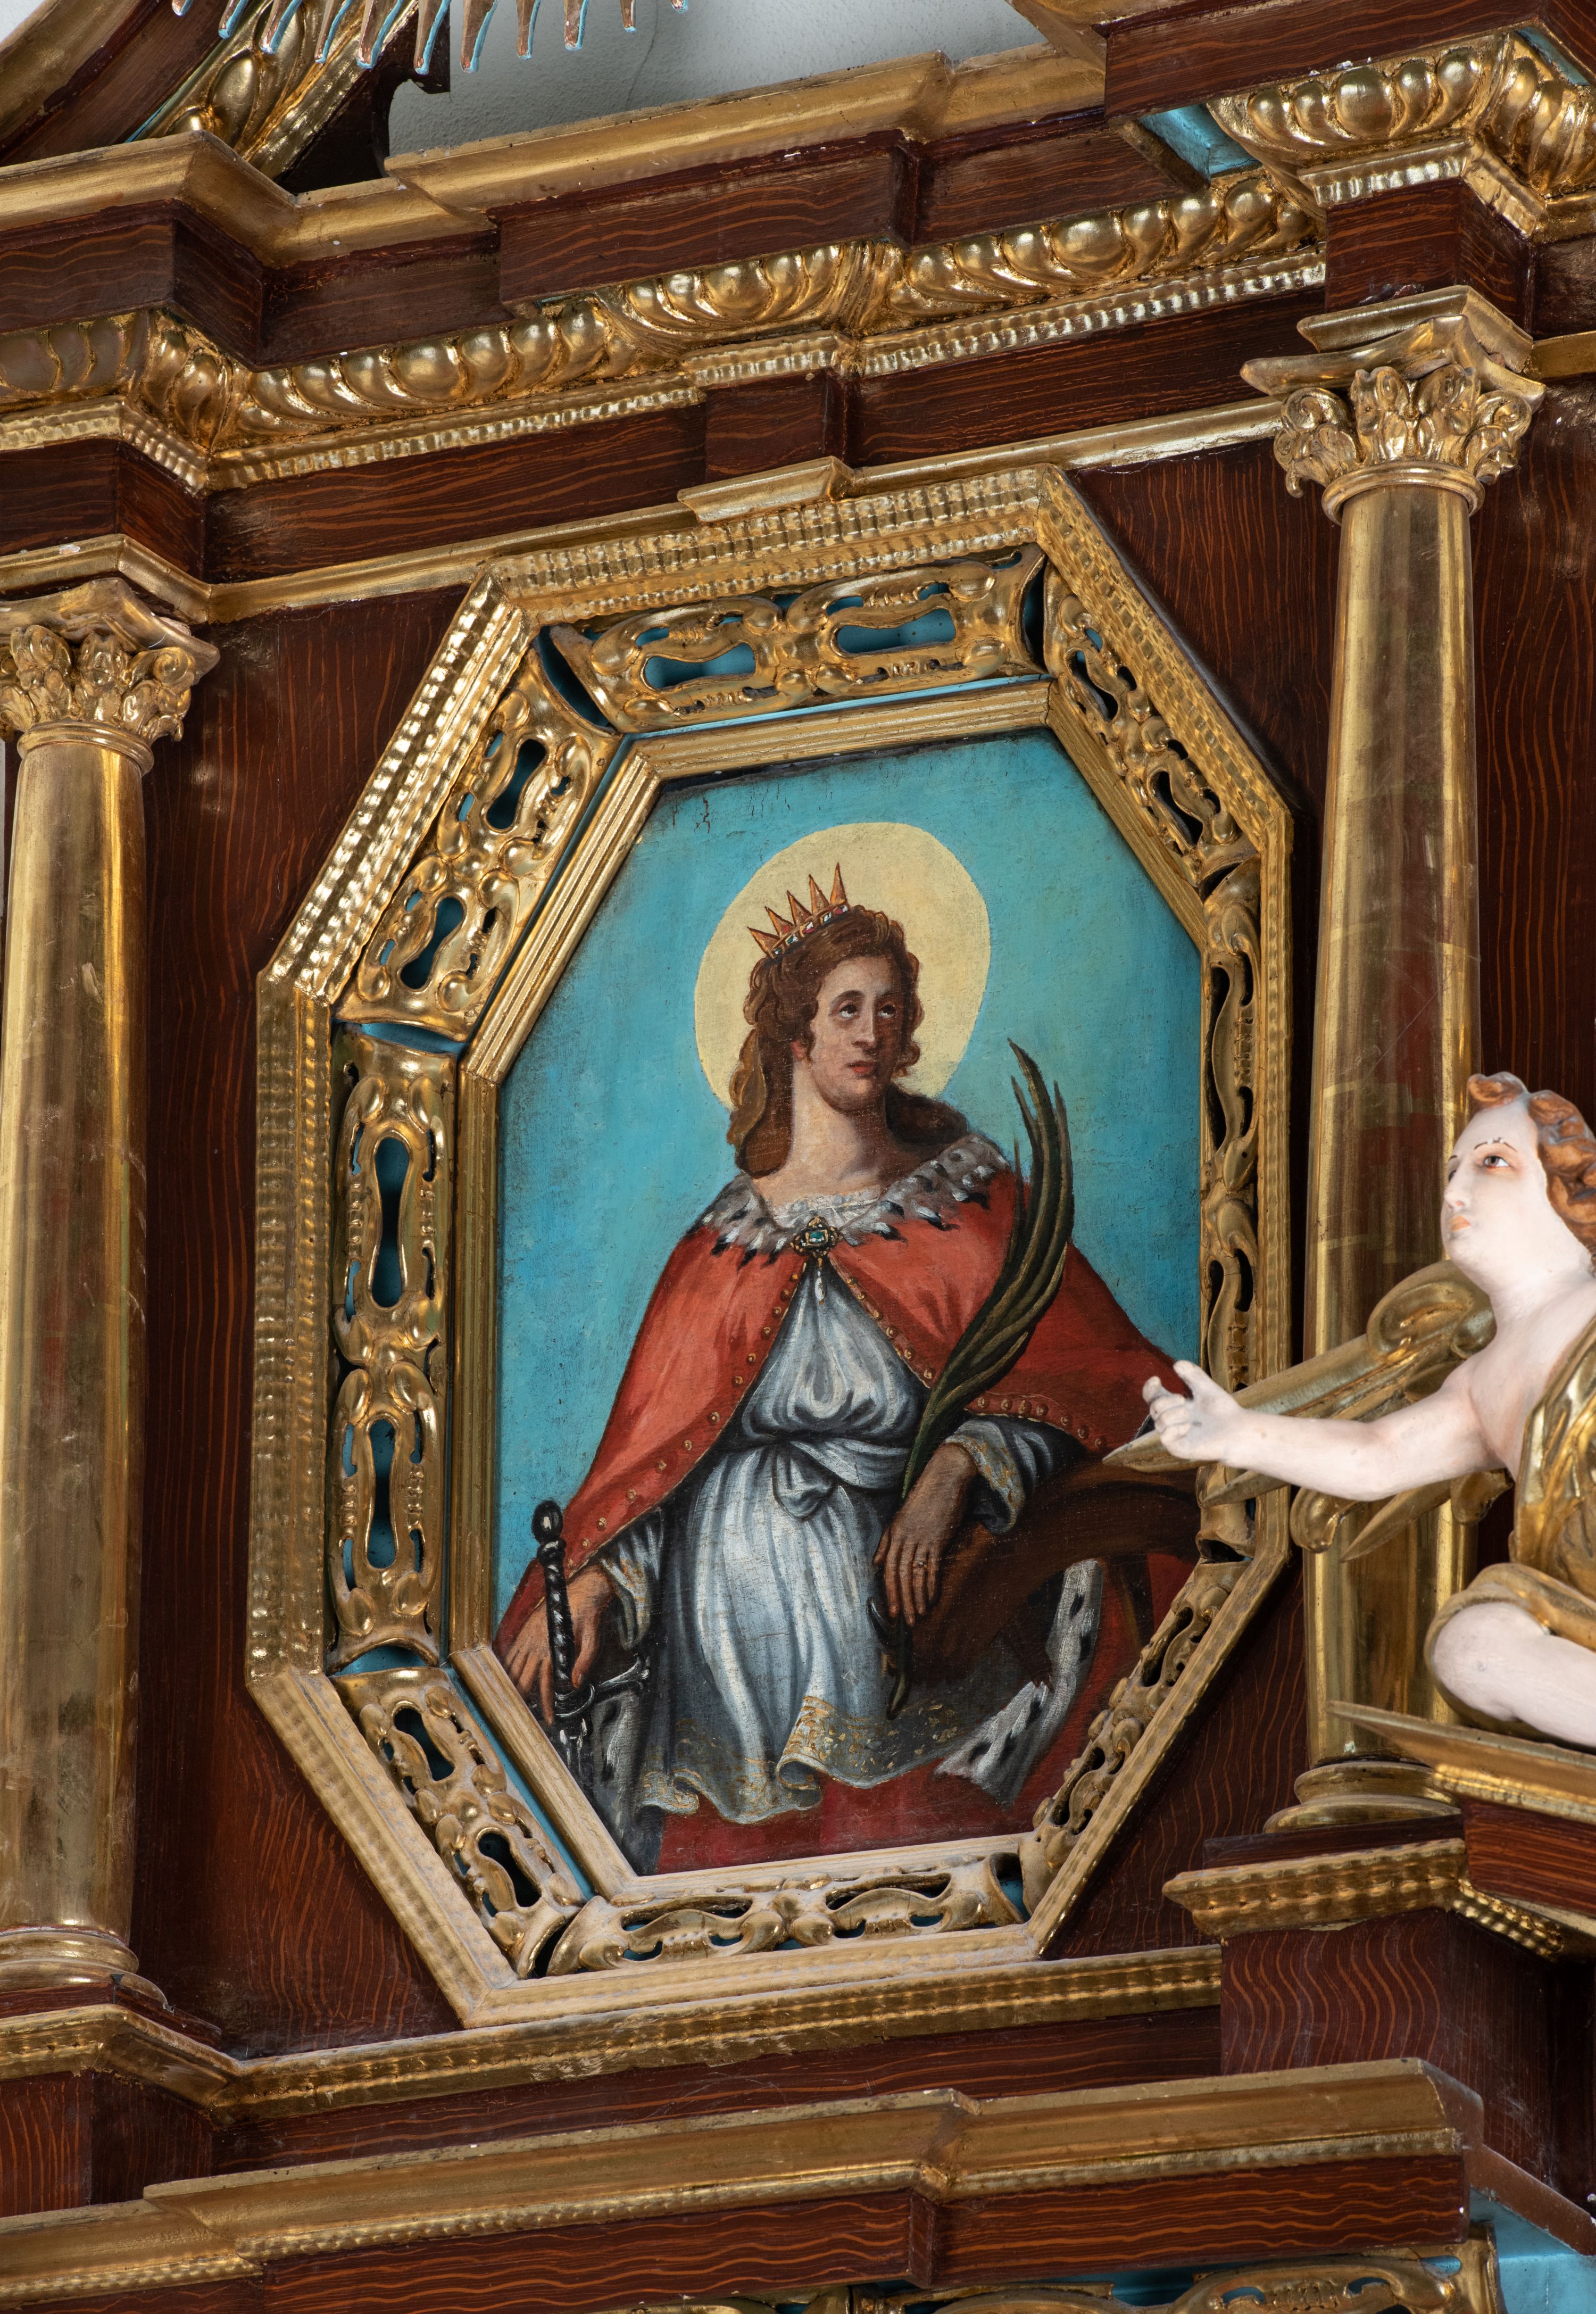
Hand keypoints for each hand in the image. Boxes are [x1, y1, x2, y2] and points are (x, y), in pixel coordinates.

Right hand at [502, 1563, 614, 1722]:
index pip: (545, 1683)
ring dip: (511, 1684)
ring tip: (508, 1701)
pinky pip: (510, 1650)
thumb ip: (585, 1661)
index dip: (546, 1703)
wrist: (584, 1588)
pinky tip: (502, 1675)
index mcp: (552, 1648)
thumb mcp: (593, 1639)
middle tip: (519, 1717)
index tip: (548, 1719)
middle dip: (521, 1698)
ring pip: (513, 1666)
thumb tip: (575, 1684)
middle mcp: (536, 1643)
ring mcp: (528, 1635)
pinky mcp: (526, 1628)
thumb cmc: (589, 1615)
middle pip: (524, 1678)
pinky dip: (505, 1665)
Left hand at [875, 1442, 974, 1625]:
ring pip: (916, 1575)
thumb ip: (887, 1541)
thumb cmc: (924, 1497)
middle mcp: (905, 1538)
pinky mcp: (938, 1538)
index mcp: (894, 1533)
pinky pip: (933, 1567)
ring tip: (919, 1616)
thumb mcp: (900, 1517)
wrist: (945, 1477)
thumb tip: (877, 1563)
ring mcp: (922, 1539)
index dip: (890, 1591)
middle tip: (906, 1621)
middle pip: (901, 1575)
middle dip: (903, 1600)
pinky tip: (933, 1599)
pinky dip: (932, 1585)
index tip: (893, 1611)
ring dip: (917, 1598)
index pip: (888, 1568)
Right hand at [1143, 1361, 1245, 1464]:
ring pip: (1158, 1423)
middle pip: (1153, 1408)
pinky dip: (1174, 1429)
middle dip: (1164, 1401)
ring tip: (1189, 1416)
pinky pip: (1165, 1438)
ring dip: (1172, 1415)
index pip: (1153, 1397)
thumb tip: (1176, 1364)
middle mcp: (1172, 1421)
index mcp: (1175, 1406)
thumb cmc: (1223, 1411)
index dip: (1149, 1388)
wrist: (1237, 1430)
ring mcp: (1175, 1435)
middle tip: (1182, 1399)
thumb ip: (1192, 1375)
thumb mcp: (1206, 1388)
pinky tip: (1188, 1427)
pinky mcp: (1179, 1448)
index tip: (1156, 1379)